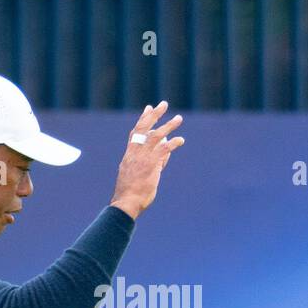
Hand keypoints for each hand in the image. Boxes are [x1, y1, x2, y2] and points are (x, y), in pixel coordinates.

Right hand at [110, 101, 185, 219]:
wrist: (126, 202)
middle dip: (154, 115)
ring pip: (155, 135)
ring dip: (168, 126)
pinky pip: (164, 149)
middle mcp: (134, 153)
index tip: (148, 108)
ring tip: (179, 118)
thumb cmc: (131, 194)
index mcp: (129, 156)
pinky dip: (173, 143)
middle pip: (143, 128)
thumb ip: (154, 162)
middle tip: (163, 104)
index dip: (142, 120)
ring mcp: (142, 158)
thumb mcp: (140, 175)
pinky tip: (181, 140)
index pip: (135, 133)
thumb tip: (166, 152)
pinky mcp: (151, 164)